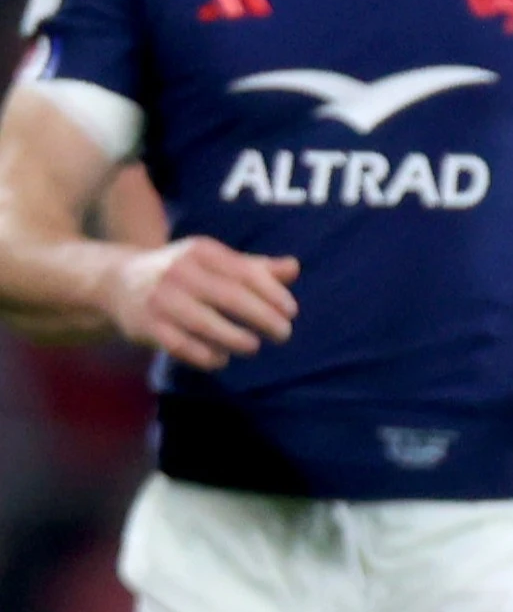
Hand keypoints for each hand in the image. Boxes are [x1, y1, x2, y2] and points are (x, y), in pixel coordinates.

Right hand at [107, 237, 299, 370]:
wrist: (119, 281)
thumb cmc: (183, 272)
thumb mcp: (215, 261)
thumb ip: (255, 267)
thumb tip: (294, 268)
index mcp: (203, 251)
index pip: (246, 272)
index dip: (273, 293)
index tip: (291, 312)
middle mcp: (181, 272)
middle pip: (231, 297)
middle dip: (263, 318)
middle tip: (284, 334)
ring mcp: (161, 299)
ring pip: (205, 323)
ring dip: (235, 338)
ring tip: (254, 347)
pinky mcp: (146, 325)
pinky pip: (180, 345)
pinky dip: (204, 355)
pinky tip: (222, 359)